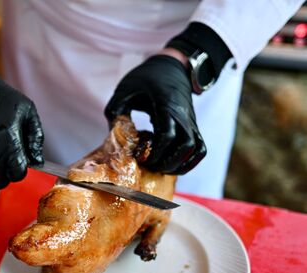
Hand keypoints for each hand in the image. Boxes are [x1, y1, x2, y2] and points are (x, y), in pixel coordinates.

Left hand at [104, 54, 205, 174]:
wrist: (172, 66)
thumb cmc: (147, 77)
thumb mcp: (125, 88)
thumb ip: (115, 109)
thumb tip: (111, 134)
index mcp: (165, 104)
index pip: (167, 134)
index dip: (155, 152)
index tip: (140, 157)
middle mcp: (183, 114)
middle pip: (185, 146)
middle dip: (166, 162)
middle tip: (149, 166)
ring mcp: (191, 121)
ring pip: (195, 149)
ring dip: (179, 164)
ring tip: (160, 168)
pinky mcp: (193, 126)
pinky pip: (200, 148)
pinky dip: (190, 162)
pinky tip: (174, 166)